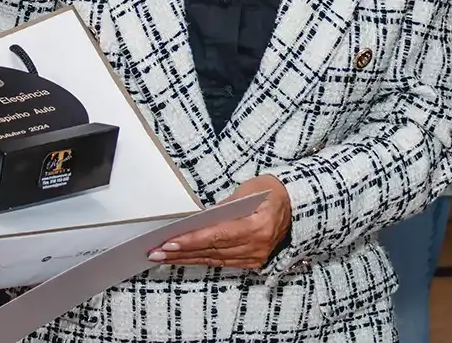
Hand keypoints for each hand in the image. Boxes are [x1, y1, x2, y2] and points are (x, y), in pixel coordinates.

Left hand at [147, 175, 291, 269]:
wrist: (296, 204)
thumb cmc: (271, 192)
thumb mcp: (247, 190)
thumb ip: (224, 206)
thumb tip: (199, 219)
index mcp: (258, 225)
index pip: (217, 235)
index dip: (191, 240)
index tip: (169, 243)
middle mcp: (257, 245)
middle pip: (212, 250)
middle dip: (181, 252)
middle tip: (156, 253)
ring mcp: (256, 256)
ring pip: (214, 259)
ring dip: (187, 258)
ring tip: (163, 257)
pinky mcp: (253, 261)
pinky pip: (222, 261)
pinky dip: (202, 259)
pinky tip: (185, 258)